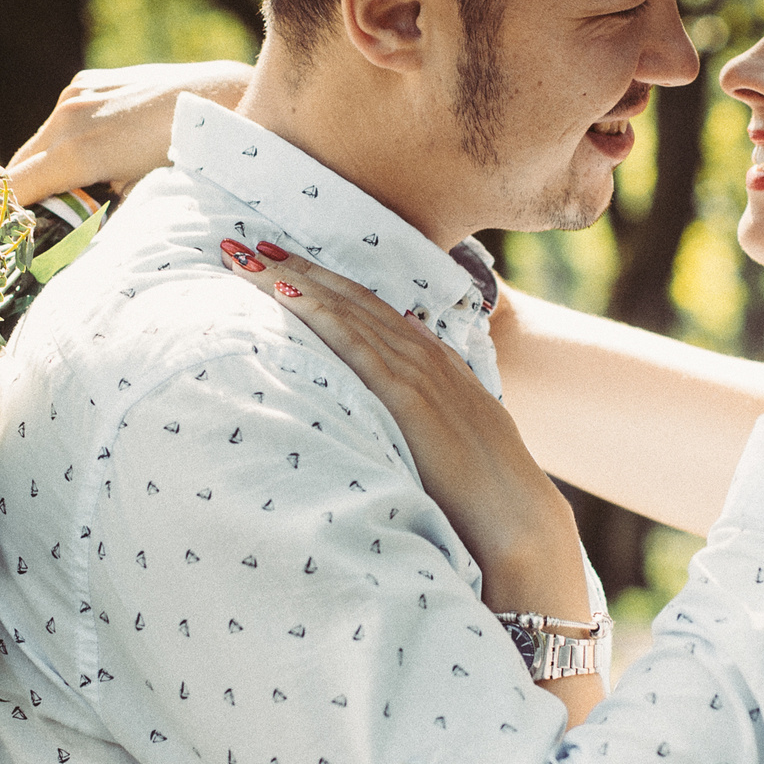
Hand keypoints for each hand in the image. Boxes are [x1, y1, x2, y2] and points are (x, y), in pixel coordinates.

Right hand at [4, 61, 252, 205]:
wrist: (224, 98)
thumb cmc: (190, 159)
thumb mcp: (141, 198)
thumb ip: (96, 214)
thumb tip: (71, 232)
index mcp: (76, 151)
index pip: (15, 188)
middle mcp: (67, 116)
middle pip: (20, 166)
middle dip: (16, 199)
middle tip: (17, 229)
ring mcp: (76, 93)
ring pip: (39, 143)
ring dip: (41, 172)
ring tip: (62, 200)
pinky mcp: (89, 81)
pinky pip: (60, 122)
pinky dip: (63, 146)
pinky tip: (92, 162)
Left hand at [219, 240, 591, 628]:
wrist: (519, 522)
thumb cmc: (482, 496)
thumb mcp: (449, 440)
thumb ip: (420, 415)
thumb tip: (389, 407)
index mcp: (435, 364)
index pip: (368, 308)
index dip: (324, 282)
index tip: (281, 263)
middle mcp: (425, 355)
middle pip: (350, 297)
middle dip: (296, 266)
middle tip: (244, 241)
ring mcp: (418, 373)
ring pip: (345, 310)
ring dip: (293, 279)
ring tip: (246, 255)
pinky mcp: (409, 398)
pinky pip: (355, 344)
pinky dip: (319, 314)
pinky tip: (285, 294)